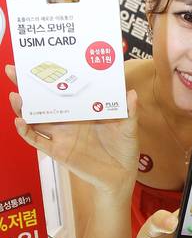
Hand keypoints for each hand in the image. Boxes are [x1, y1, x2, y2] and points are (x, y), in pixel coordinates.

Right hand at [6, 64, 139, 197]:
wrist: (121, 176)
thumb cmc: (124, 149)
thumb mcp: (128, 128)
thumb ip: (129, 111)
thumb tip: (131, 93)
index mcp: (83, 111)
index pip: (62, 90)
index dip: (50, 77)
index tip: (39, 61)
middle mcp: (69, 121)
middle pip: (43, 101)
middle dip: (27, 87)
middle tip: (13, 70)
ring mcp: (61, 136)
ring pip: (36, 119)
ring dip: (23, 108)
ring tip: (15, 96)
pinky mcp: (58, 151)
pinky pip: (38, 141)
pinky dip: (27, 132)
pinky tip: (20, 122)